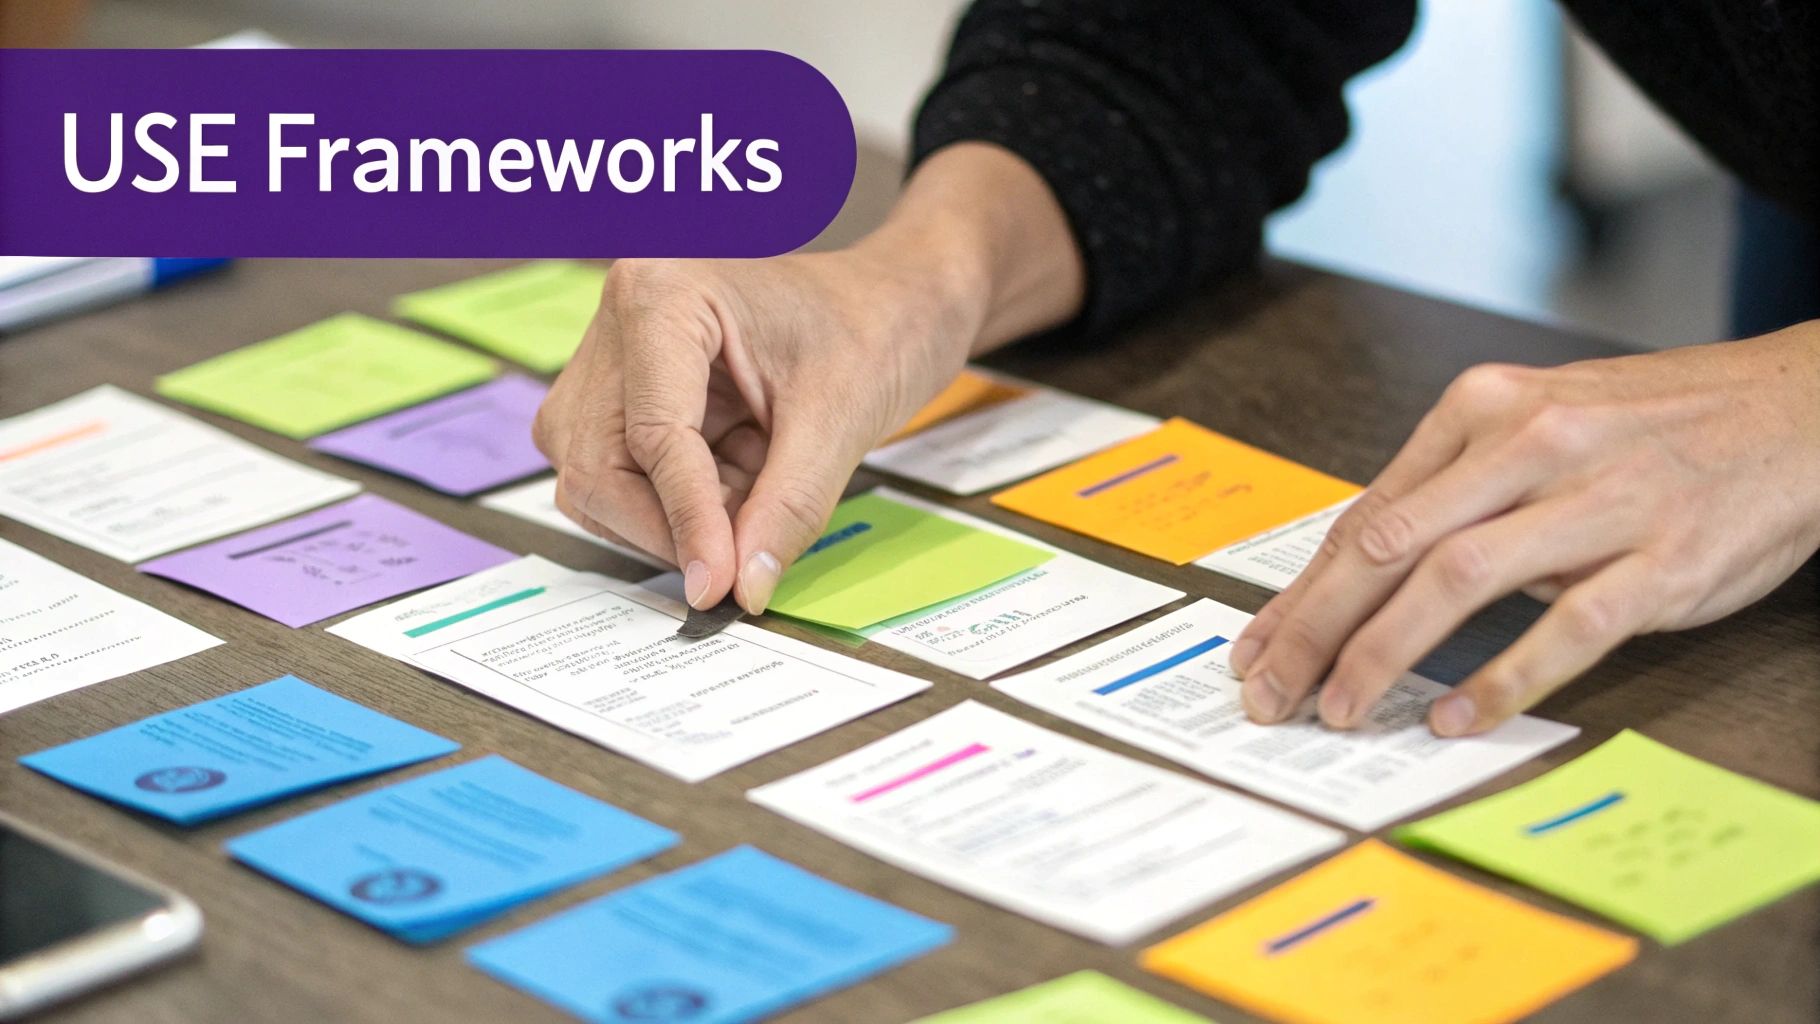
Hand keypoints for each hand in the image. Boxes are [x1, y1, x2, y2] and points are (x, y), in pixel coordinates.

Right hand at [533, 143, 1083, 611]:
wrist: (893, 302)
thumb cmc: (875, 327)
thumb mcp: (842, 420)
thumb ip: (789, 507)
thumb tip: (743, 587)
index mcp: (665, 294)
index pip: (653, 433)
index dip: (685, 520)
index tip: (716, 585)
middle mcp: (622, 317)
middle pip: (600, 462)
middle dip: (666, 528)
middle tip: (733, 573)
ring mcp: (615, 357)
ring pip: (598, 479)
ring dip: (670, 520)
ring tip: (754, 504)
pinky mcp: (628, 395)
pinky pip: (625, 477)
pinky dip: (679, 507)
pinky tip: (740, 490)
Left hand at [1230, 324, 1819, 735]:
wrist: (1799, 409)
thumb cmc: (1653, 426)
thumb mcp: (1540, 424)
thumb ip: (1455, 486)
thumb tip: (1364, 569)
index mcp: (1485, 409)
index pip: (1368, 513)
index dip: (1303, 590)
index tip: (1258, 646)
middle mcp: (1531, 445)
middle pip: (1389, 544)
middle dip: (1314, 627)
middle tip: (1270, 691)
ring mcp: (1597, 500)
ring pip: (1457, 580)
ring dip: (1384, 653)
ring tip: (1339, 707)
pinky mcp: (1661, 560)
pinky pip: (1565, 628)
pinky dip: (1500, 678)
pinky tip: (1452, 716)